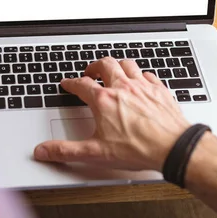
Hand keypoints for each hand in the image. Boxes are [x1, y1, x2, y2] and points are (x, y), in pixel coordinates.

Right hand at [34, 57, 190, 171]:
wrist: (173, 147)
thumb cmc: (138, 149)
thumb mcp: (95, 153)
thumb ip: (67, 151)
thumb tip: (44, 150)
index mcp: (104, 100)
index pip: (82, 85)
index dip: (71, 83)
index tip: (67, 83)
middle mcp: (122, 88)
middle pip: (105, 65)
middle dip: (95, 66)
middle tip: (90, 71)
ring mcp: (143, 87)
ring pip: (127, 64)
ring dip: (118, 65)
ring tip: (113, 69)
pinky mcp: (160, 90)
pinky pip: (148, 74)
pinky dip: (141, 75)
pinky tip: (141, 80)